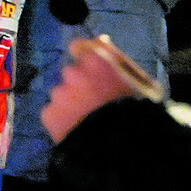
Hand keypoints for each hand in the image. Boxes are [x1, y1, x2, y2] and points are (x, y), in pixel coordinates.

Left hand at [41, 37, 163, 143]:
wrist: (121, 145)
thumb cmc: (138, 112)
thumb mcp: (141, 84)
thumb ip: (121, 63)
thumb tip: (105, 45)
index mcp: (96, 61)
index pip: (80, 47)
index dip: (85, 59)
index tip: (91, 69)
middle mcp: (73, 72)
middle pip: (72, 74)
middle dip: (81, 85)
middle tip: (95, 102)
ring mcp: (58, 93)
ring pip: (63, 95)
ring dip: (72, 104)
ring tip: (89, 121)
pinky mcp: (49, 113)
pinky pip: (54, 114)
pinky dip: (63, 120)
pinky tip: (78, 131)